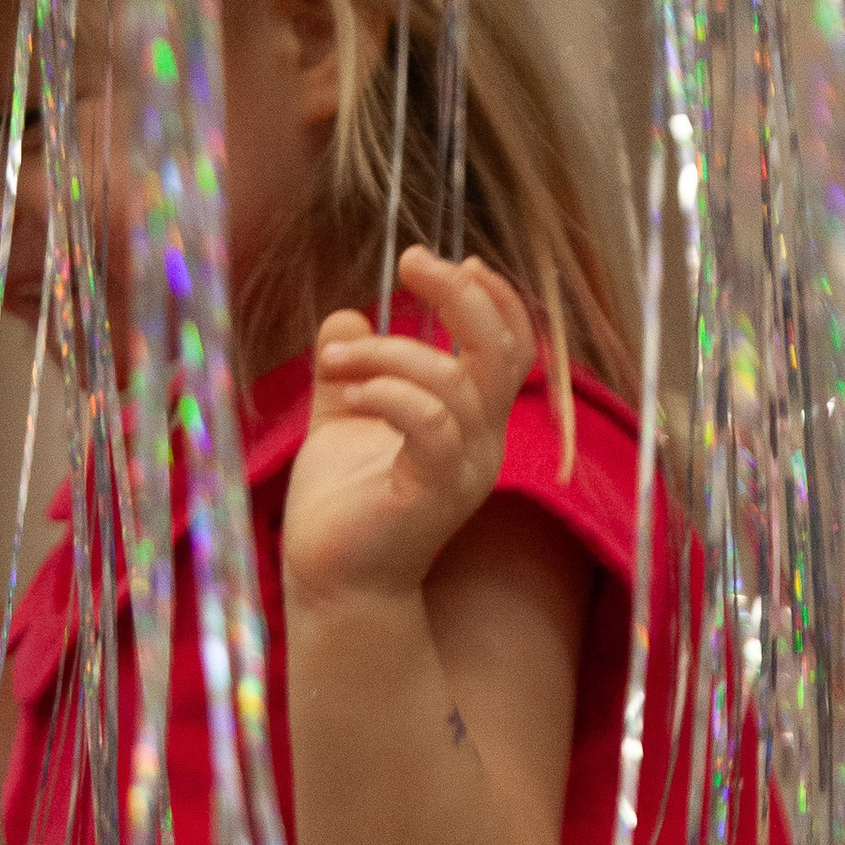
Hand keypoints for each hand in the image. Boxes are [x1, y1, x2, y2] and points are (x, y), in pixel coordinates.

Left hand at [281, 247, 535, 614]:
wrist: (331, 584)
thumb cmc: (340, 509)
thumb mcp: (342, 421)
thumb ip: (351, 368)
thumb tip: (344, 314)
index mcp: (472, 421)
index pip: (512, 346)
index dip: (494, 297)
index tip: (448, 260)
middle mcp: (482, 443)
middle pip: (503, 350)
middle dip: (462, 294)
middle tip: (412, 262)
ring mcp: (463, 470)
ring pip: (452, 382)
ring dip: (387, 352)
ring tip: (335, 361)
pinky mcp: (433, 494)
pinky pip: (431, 424)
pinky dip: (391, 393)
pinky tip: (352, 391)